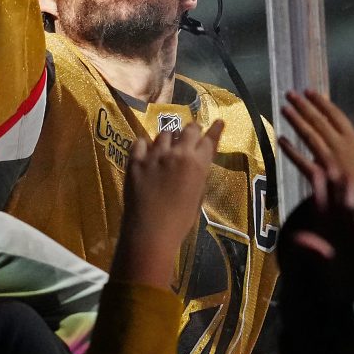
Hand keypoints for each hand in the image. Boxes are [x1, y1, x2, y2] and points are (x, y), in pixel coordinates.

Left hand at [114, 120, 223, 287]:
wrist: (150, 231)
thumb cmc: (180, 221)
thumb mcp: (197, 196)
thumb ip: (198, 174)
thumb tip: (197, 162)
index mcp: (197, 164)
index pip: (210, 140)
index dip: (215, 129)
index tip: (217, 121)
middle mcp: (178, 154)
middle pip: (188, 130)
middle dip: (191, 130)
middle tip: (190, 134)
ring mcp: (155, 155)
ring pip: (164, 133)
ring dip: (169, 138)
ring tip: (167, 145)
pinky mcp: (136, 160)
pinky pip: (140, 141)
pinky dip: (145, 144)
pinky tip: (146, 151)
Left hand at [279, 90, 353, 200]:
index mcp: (353, 141)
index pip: (335, 115)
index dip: (321, 102)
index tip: (308, 91)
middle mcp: (340, 147)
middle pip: (319, 122)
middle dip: (304, 106)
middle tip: (290, 94)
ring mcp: (329, 161)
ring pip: (309, 136)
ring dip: (296, 122)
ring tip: (284, 109)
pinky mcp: (319, 175)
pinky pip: (302, 161)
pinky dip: (291, 150)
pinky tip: (281, 139)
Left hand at [284, 156, 353, 311]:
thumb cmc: (346, 290)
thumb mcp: (329, 269)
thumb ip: (316, 251)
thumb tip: (298, 237)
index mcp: (331, 239)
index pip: (323, 210)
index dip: (319, 191)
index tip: (315, 171)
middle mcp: (346, 236)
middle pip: (339, 206)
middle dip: (336, 186)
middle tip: (332, 164)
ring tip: (351, 177)